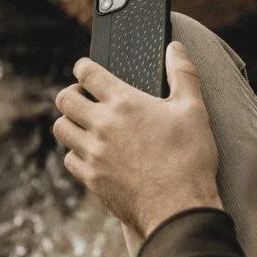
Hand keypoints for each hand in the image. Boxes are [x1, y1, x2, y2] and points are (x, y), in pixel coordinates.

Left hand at [53, 42, 222, 238]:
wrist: (179, 209)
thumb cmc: (190, 157)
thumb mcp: (194, 109)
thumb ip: (183, 73)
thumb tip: (175, 47)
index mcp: (124, 102)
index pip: (87, 72)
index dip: (84, 66)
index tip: (86, 69)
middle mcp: (102, 125)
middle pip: (65, 99)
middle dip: (72, 93)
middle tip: (85, 96)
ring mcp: (93, 153)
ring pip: (62, 129)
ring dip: (71, 122)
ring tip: (86, 123)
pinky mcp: (91, 179)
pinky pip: (70, 159)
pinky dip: (77, 152)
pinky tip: (92, 152)